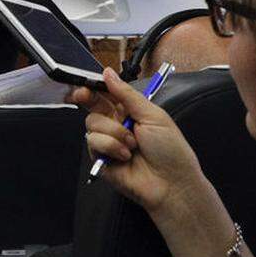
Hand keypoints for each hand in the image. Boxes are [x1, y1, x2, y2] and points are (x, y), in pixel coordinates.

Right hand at [67, 68, 205, 213]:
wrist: (171, 183)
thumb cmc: (170, 150)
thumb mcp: (153, 115)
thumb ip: (127, 94)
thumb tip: (108, 73)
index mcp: (131, 111)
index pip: (108, 94)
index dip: (96, 86)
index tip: (88, 82)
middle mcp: (116, 125)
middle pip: (92, 106)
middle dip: (87, 98)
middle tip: (84, 96)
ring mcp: (107, 142)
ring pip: (92, 124)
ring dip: (113, 132)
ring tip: (132, 145)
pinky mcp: (100, 158)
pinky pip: (93, 142)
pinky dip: (110, 146)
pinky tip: (125, 156)